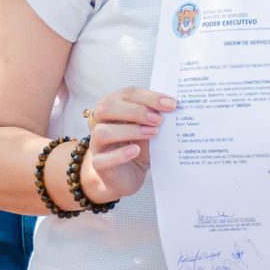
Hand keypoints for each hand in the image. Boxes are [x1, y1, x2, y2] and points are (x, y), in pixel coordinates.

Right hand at [80, 87, 174, 202]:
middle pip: (107, 107)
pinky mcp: (99, 165)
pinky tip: (136, 151)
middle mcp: (100, 122)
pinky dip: (120, 155)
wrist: (128, 175)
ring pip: (102, 132)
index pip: (127, 94)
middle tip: (159, 119)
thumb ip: (156, 116)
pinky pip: (101, 160)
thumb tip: (173, 106)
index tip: (171, 104)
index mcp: (114, 106)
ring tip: (152, 133)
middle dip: (137, 111)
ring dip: (130, 130)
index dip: (150, 97)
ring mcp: (96, 145)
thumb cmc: (139, 147)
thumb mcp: (149, 128)